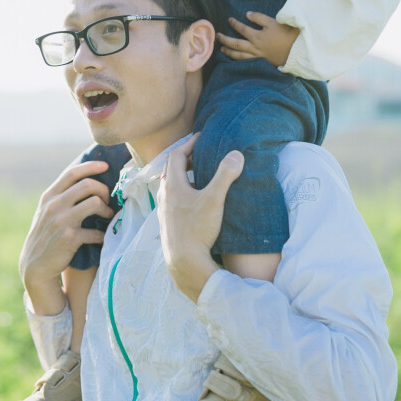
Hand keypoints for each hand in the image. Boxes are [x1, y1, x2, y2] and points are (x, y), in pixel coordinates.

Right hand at [19, 161, 112, 313]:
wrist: (35, 266)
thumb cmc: (46, 235)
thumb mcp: (47, 212)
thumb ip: (61, 196)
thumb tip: (86, 181)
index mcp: (49, 196)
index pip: (72, 173)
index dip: (91, 167)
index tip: (105, 166)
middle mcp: (54, 206)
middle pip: (88, 185)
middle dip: (104, 190)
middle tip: (107, 201)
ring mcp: (61, 222)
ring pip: (95, 203)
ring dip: (107, 210)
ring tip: (108, 216)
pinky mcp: (69, 239)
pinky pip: (95, 231)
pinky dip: (102, 234)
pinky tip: (102, 237)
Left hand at [157, 136, 243, 302]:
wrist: (184, 262)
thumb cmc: (197, 230)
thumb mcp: (214, 200)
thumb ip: (225, 175)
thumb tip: (237, 154)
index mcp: (172, 185)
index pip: (176, 155)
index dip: (189, 143)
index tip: (202, 138)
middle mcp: (164, 195)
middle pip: (172, 169)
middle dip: (186, 158)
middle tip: (202, 153)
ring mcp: (164, 210)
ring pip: (172, 185)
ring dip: (184, 176)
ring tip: (200, 175)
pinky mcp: (167, 223)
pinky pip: (172, 199)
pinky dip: (183, 192)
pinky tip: (195, 201)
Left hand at [217, 12, 299, 66]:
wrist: (297, 50)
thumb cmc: (286, 34)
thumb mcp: (273, 22)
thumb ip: (259, 18)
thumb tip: (247, 14)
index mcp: (257, 37)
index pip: (242, 29)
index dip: (235, 24)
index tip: (229, 19)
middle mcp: (255, 48)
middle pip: (236, 45)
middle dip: (225, 40)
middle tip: (217, 36)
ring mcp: (258, 56)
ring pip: (240, 56)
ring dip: (230, 52)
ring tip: (222, 49)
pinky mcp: (263, 60)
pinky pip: (247, 61)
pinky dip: (239, 60)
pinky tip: (235, 58)